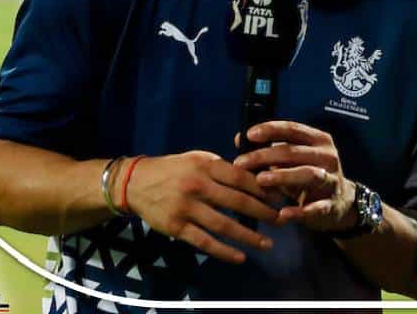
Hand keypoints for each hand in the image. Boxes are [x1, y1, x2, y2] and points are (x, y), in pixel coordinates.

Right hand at [123, 151, 279, 264]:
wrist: (134, 183)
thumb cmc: (174, 169)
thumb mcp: (199, 159)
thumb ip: (224, 168)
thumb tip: (257, 177)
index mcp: (206, 165)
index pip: (242, 178)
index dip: (263, 189)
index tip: (280, 198)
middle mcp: (197, 186)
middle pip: (238, 202)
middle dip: (263, 212)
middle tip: (282, 220)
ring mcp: (186, 208)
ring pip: (223, 225)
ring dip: (248, 236)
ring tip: (267, 243)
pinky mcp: (176, 227)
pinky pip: (204, 242)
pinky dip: (223, 252)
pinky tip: (240, 257)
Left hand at [233, 121, 358, 233]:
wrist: (340, 203)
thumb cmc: (307, 175)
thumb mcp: (293, 159)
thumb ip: (270, 149)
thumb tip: (239, 139)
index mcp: (318, 140)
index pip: (293, 129)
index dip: (271, 130)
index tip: (249, 135)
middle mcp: (328, 156)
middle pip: (295, 152)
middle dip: (265, 156)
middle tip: (241, 163)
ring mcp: (332, 180)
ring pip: (308, 174)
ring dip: (283, 175)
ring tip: (260, 180)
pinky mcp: (332, 204)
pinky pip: (316, 207)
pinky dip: (299, 211)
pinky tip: (283, 214)